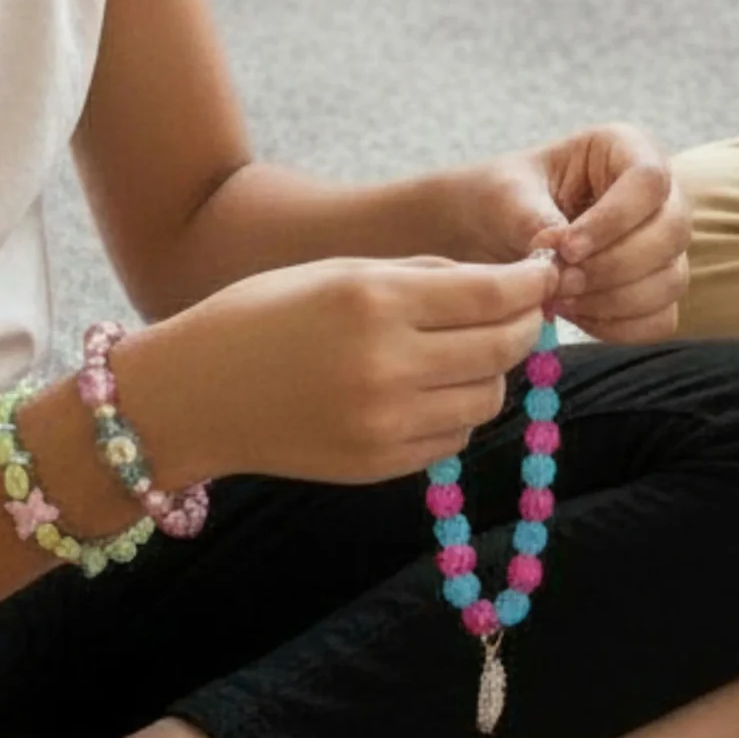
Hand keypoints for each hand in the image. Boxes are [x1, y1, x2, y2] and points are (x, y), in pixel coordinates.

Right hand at [153, 252, 561, 483]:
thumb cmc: (266, 316)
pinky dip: (456, 412)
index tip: (544, 275)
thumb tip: (503, 286)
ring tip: (462, 353)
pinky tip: (427, 391)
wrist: (194, 395)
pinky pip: (452, 438)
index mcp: (376, 302)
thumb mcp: (343, 271)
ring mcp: (384, 424)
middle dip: (522, 327)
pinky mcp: (379, 466)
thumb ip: (425, 278)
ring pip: (487, 399)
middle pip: (502, 350)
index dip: (529, 284)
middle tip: (521, 312)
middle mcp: (387, 365)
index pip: (491, 294)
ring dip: (489, 373)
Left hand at [452, 123, 689, 342]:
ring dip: (615, 300)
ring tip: (560, 300)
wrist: (494, 229)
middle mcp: (659, 194)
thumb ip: (536, 220)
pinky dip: (620, 327)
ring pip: (671, 280)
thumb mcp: (508, 195)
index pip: (648, 181)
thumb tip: (561, 262)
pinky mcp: (656, 288)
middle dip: (614, 266)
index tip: (566, 248)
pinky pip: (661, 319)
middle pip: (672, 232)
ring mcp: (665, 244)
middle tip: (561, 282)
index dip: (614, 220)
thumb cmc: (505, 197)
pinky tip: (577, 316)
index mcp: (625, 148)